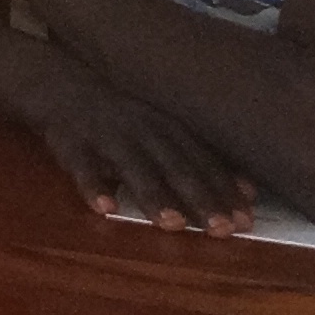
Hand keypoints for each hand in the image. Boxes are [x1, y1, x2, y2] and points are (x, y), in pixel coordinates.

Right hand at [17, 74, 257, 234]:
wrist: (62, 85)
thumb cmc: (123, 115)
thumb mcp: (165, 128)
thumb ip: (202, 158)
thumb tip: (252, 191)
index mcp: (169, 128)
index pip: (203, 162)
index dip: (224, 191)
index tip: (246, 221)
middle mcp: (144, 131)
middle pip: (176, 167)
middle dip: (200, 197)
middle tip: (221, 229)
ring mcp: (108, 137)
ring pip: (134, 168)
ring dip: (154, 195)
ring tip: (172, 224)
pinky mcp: (72, 145)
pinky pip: (83, 168)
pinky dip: (93, 186)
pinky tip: (105, 208)